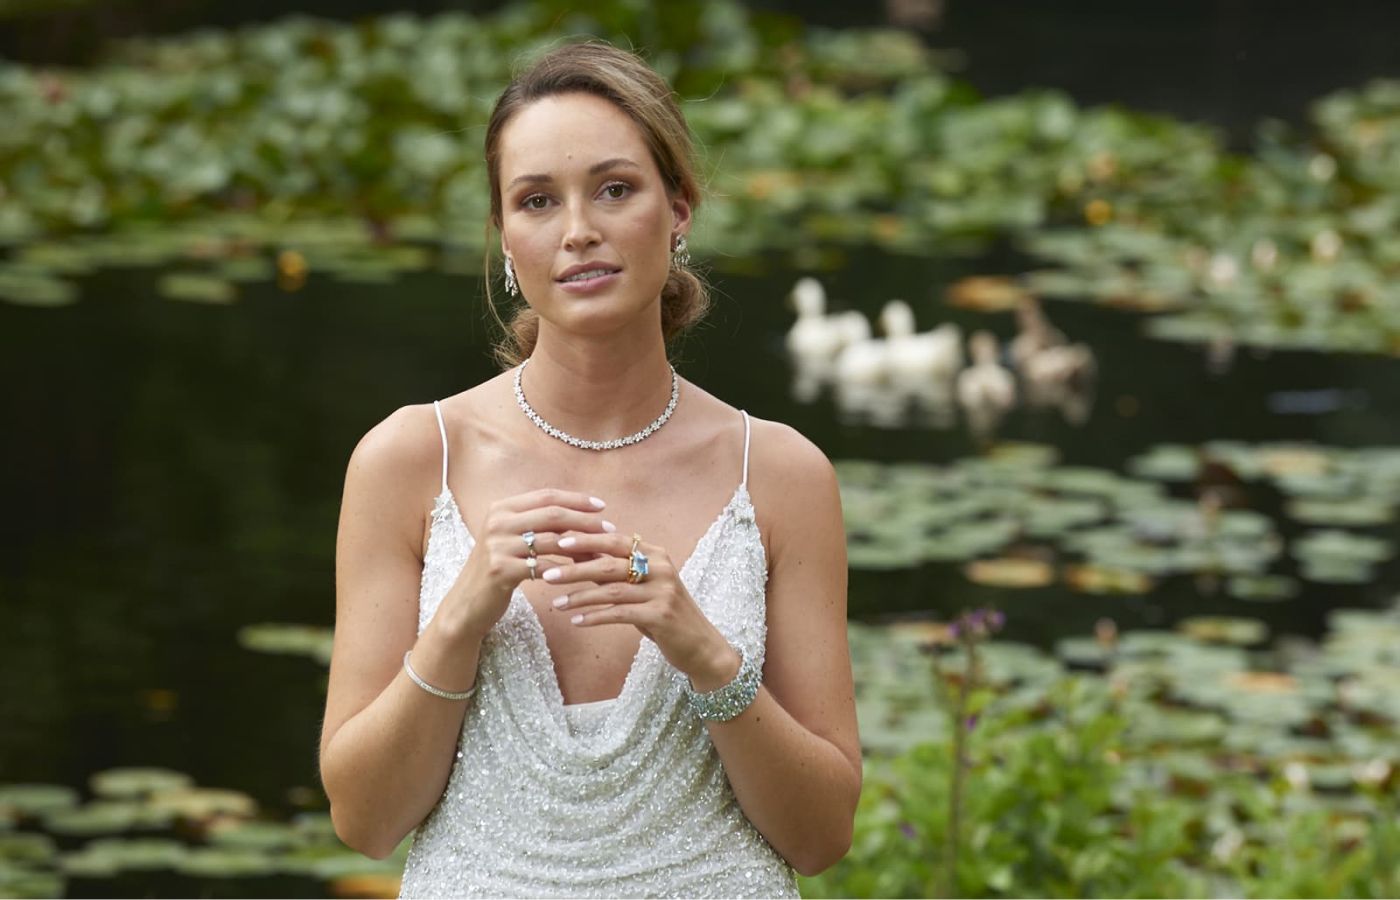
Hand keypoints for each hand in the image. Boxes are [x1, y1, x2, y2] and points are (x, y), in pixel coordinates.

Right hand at [443, 489, 616, 638]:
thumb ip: (536, 523)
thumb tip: (579, 513)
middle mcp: (497, 522)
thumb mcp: (511, 539)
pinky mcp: (500, 570)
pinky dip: (565, 569)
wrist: (467, 603)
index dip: (576, 499)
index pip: (546, 496)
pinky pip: (543, 566)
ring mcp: (497, 545)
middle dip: (585, 521)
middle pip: (552, 514)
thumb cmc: (497, 569)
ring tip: (601, 554)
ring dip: (581, 547)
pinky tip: (581, 573)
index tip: (601, 506)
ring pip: (551, 541)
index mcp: (501, 508)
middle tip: (609, 528)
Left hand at [540, 532, 737, 685]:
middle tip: (546, 573)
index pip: (615, 540)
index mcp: (656, 554)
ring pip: (611, 590)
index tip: (557, 540)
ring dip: (579, 596)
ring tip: (555, 602)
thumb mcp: (641, 587)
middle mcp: (661, 568)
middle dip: (574, 569)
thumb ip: (613, 570)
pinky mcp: (660, 615)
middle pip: (609, 564)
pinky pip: (619, 614)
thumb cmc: (663, 613)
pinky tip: (576, 620)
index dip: (586, 539)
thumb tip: (574, 553)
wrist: (700, 645)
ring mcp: (662, 591)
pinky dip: (594, 617)